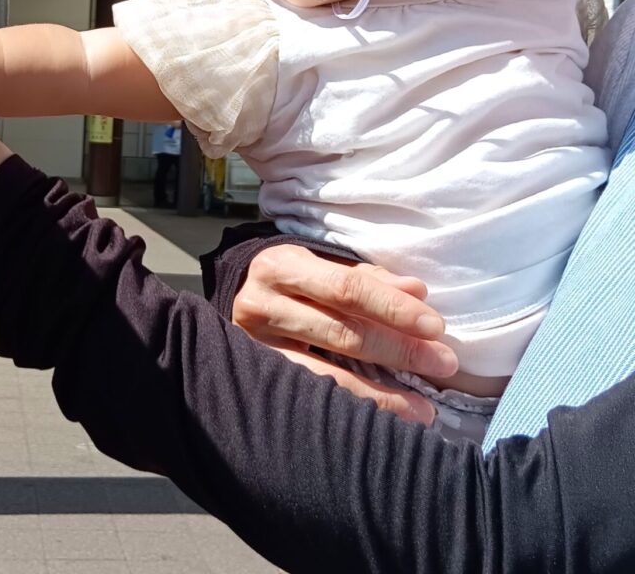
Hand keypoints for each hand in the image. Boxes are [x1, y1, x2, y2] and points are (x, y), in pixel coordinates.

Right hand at [232, 244, 458, 423]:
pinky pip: (312, 395)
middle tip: (444, 363)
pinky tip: (385, 416)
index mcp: (283, 265)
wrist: (238, 295)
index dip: (392, 308)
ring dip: (382, 392)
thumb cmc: (294, 280)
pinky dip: (353, 405)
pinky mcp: (257, 375)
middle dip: (399, 348)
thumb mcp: (322, 265)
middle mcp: (263, 303)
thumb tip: (417, 292)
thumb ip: (369, 279)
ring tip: (424, 408)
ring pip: (326, 372)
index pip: (346, 288)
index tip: (435, 326)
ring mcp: (255, 344)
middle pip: (341, 331)